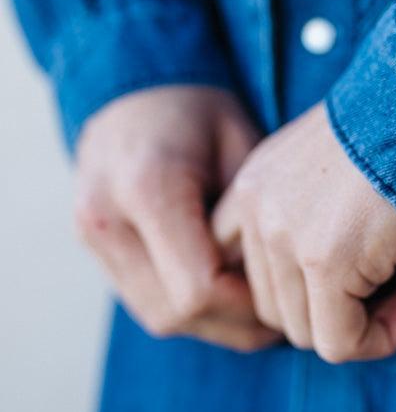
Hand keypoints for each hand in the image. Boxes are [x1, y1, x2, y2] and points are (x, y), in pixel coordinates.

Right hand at [74, 85, 279, 351]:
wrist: (134, 89)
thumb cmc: (200, 113)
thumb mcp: (241, 146)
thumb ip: (250, 216)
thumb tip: (276, 282)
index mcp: (146, 187)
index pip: (199, 289)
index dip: (249, 305)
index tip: (287, 291)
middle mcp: (107, 219)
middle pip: (175, 313)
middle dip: (235, 321)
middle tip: (284, 310)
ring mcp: (92, 237)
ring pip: (158, 317)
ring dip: (213, 322)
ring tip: (260, 306)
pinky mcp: (94, 248)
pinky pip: (147, 301)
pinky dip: (190, 308)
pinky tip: (228, 293)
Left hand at [212, 102, 395, 362]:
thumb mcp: (339, 161)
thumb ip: (315, 211)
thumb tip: (334, 280)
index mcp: (255, 183)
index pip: (240, 265)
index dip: (291, 286)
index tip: (347, 279)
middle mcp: (258, 209)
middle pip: (274, 306)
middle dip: (330, 311)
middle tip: (390, 288)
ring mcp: (286, 237)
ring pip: (305, 331)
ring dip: (361, 326)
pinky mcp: (325, 263)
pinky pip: (341, 341)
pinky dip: (382, 337)